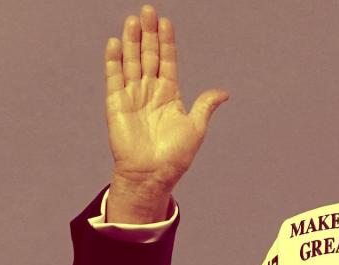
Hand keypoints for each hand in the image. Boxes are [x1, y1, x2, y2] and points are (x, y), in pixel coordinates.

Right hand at [104, 4, 228, 222]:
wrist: (153, 174)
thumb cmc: (175, 156)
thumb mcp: (196, 127)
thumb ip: (206, 105)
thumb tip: (225, 92)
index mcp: (169, 95)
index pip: (167, 61)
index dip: (166, 42)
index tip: (166, 22)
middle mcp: (150, 92)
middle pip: (148, 56)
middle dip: (148, 34)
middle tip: (148, 10)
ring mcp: (132, 96)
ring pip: (131, 62)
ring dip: (131, 41)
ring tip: (132, 20)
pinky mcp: (116, 105)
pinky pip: (114, 79)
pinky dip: (114, 61)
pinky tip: (115, 43)